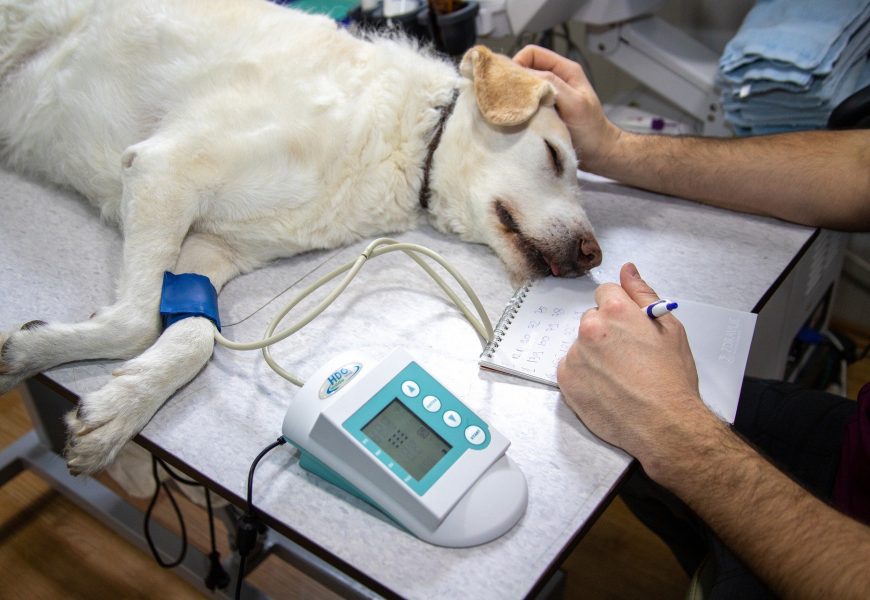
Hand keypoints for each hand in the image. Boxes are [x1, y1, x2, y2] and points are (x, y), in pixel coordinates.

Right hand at [513, 45, 620, 170]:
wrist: (598, 153)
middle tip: (508, 98)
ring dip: (517, 97)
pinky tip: (519, 118)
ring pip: (524, 87)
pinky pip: (526, 103)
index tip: (511, 83)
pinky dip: (520, 108)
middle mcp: (555, 79)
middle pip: (525, 68)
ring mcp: (549, 95)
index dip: (518, 63)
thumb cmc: (591, 129)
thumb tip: (525, 75)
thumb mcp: (574, 103)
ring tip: (513, 109)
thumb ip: (553, 85)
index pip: (532, 53)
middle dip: (514, 81)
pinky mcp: (544, 110)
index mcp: (565, 70)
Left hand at [557, 263, 719, 478]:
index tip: (628, 327)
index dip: (620, 310)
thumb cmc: (671, 380)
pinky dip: (585, 375)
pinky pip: (571, 367)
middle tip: (629, 356)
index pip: (605, 293)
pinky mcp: (566, 379)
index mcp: (615, 311)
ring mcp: (575, 355)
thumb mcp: (669, 328)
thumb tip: (627, 270)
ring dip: (595, 354)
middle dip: (606, 332)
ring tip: (620, 376)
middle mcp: (590, 329)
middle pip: (592, 319)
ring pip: (581, 345)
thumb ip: (643, 294)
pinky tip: (606, 387)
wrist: (664, 425)